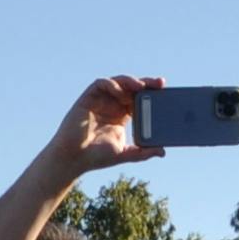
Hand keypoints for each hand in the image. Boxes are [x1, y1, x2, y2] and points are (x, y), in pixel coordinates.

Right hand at [47, 75, 164, 178]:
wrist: (74, 158)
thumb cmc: (96, 157)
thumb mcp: (125, 153)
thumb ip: (143, 152)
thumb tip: (162, 152)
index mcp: (122, 116)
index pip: (139, 99)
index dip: (150, 93)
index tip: (164, 90)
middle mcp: (112, 105)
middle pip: (131, 88)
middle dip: (146, 83)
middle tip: (160, 83)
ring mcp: (100, 100)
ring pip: (118, 82)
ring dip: (130, 81)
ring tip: (142, 86)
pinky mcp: (88, 98)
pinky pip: (101, 83)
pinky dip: (112, 84)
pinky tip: (120, 91)